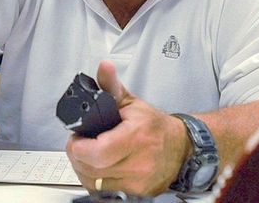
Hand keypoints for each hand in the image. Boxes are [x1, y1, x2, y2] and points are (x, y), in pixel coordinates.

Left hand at [65, 61, 190, 195]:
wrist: (181, 148)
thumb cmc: (155, 127)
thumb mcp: (132, 103)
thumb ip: (112, 86)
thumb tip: (104, 67)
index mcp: (136, 136)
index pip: (98, 152)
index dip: (79, 146)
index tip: (76, 139)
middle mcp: (139, 163)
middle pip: (91, 169)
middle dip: (78, 156)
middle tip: (81, 145)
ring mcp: (139, 182)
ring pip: (94, 183)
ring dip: (85, 170)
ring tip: (90, 156)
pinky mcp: (138, 195)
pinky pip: (104, 194)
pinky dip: (96, 183)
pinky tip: (100, 170)